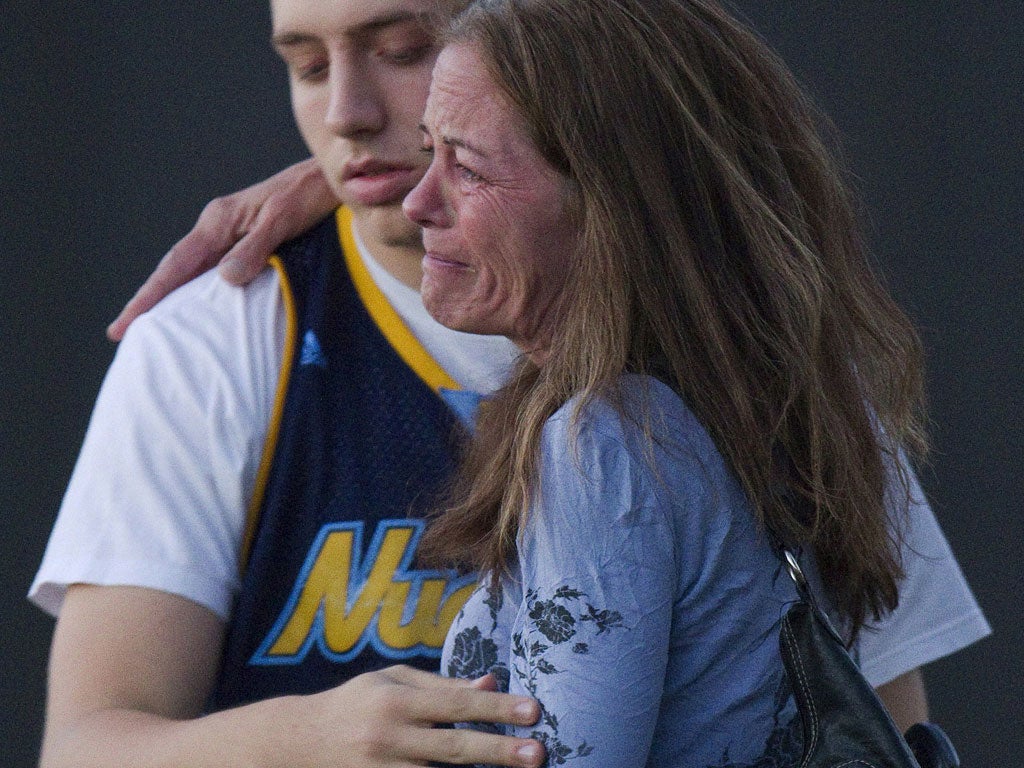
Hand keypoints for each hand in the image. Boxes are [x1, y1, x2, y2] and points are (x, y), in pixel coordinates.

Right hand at [106, 158, 337, 340]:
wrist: (329, 179)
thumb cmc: (308, 196)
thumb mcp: (282, 221)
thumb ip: (254, 249)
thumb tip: (224, 278)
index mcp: (218, 221)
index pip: (175, 265)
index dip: (150, 295)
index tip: (125, 322)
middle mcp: (217, 226)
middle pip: (175, 268)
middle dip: (149, 299)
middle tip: (123, 331)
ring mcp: (229, 232)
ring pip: (191, 270)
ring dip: (172, 296)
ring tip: (152, 325)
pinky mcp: (244, 239)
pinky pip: (211, 269)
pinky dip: (198, 289)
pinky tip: (197, 306)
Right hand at [287, 665, 544, 767]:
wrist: (295, 744)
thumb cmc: (355, 704)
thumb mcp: (392, 682)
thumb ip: (442, 685)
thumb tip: (490, 681)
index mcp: (395, 699)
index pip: (456, 703)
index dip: (496, 706)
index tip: (533, 711)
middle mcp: (389, 736)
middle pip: (454, 747)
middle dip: (499, 751)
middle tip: (538, 753)